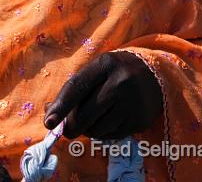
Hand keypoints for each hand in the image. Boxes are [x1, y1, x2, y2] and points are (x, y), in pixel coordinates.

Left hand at [44, 51, 162, 139]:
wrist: (153, 75)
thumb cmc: (114, 73)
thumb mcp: (96, 71)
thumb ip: (74, 90)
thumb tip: (49, 114)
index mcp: (104, 64)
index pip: (77, 86)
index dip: (61, 106)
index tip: (48, 122)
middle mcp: (120, 83)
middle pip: (86, 113)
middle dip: (71, 126)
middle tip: (66, 130)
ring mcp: (131, 103)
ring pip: (96, 129)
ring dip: (88, 129)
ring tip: (93, 118)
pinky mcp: (138, 121)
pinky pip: (110, 137)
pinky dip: (102, 134)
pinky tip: (107, 121)